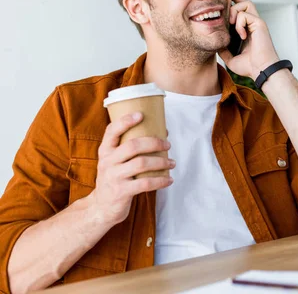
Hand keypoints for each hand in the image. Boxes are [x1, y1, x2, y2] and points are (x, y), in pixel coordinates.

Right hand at [90, 112, 174, 226]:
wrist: (101, 207)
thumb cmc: (114, 178)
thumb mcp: (115, 161)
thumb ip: (130, 148)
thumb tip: (163, 132)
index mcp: (105, 151)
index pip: (111, 131)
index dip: (125, 121)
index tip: (141, 114)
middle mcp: (107, 162)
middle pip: (132, 146)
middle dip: (154, 142)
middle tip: (168, 144)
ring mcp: (113, 177)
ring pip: (141, 164)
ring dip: (161, 161)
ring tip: (172, 162)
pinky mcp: (122, 192)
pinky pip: (145, 183)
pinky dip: (161, 181)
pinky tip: (169, 180)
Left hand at [218, 0, 279, 78]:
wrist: (261, 70)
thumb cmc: (249, 66)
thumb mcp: (230, 57)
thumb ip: (223, 48)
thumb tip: (215, 42)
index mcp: (247, 29)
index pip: (239, 11)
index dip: (230, 5)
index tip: (219, 8)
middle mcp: (252, 23)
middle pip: (244, 0)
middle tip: (223, 8)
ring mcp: (257, 22)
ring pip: (245, 3)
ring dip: (234, 11)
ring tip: (231, 24)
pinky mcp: (259, 23)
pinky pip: (245, 15)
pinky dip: (239, 24)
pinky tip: (242, 35)